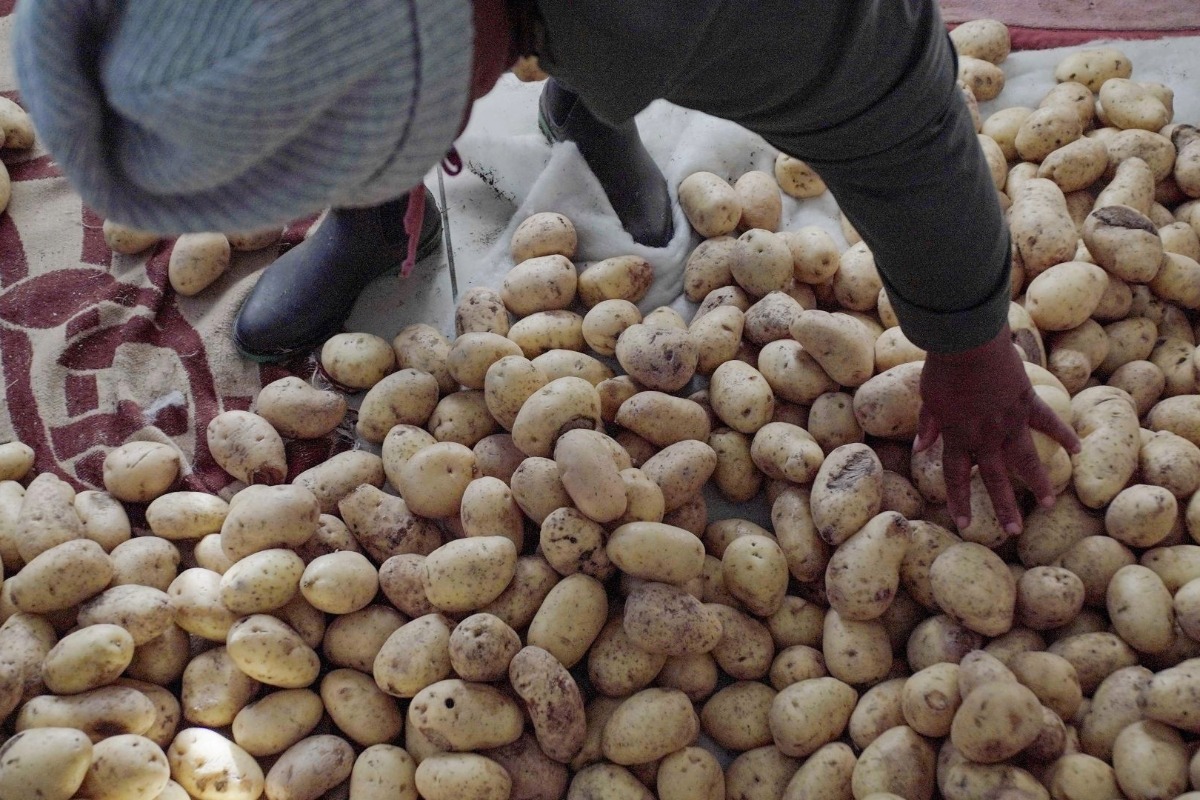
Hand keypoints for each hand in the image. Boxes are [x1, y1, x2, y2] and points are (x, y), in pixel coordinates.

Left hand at [913, 323, 1080, 535]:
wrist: (968, 343)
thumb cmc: (942, 368)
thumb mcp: (927, 398)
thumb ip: (928, 425)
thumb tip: (921, 447)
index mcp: (957, 436)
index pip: (956, 477)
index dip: (960, 501)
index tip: (965, 523)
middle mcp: (985, 435)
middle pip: (994, 478)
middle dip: (1004, 506)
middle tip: (1014, 530)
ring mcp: (1009, 421)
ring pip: (1025, 460)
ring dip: (1038, 482)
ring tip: (1048, 503)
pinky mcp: (1027, 403)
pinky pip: (1048, 422)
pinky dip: (1063, 435)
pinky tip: (1077, 450)